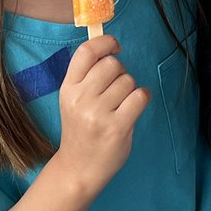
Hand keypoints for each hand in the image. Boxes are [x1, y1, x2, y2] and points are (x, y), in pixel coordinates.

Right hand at [52, 35, 149, 196]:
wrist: (79, 168)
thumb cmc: (81, 129)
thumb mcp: (73, 99)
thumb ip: (87, 75)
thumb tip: (109, 44)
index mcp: (68, 88)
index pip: (86, 52)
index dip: (105, 42)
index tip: (115, 48)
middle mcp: (80, 99)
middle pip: (112, 64)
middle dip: (120, 72)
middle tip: (115, 90)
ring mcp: (98, 114)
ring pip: (128, 80)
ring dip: (130, 89)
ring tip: (120, 105)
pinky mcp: (117, 127)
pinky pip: (140, 96)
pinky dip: (142, 98)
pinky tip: (133, 108)